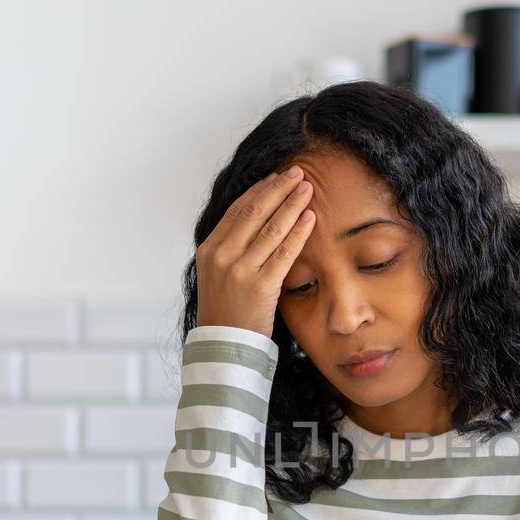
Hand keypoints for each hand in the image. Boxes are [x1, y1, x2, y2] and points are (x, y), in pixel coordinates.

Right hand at [195, 165, 315, 337]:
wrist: (224, 347)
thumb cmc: (226, 312)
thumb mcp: (217, 276)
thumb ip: (231, 249)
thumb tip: (254, 223)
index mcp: (209, 250)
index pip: (237, 211)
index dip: (259, 190)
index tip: (276, 177)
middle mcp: (222, 256)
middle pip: (254, 212)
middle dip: (278, 188)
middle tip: (297, 173)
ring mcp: (240, 270)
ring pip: (271, 228)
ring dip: (292, 204)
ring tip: (307, 188)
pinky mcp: (260, 286)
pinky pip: (284, 252)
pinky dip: (298, 232)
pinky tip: (310, 217)